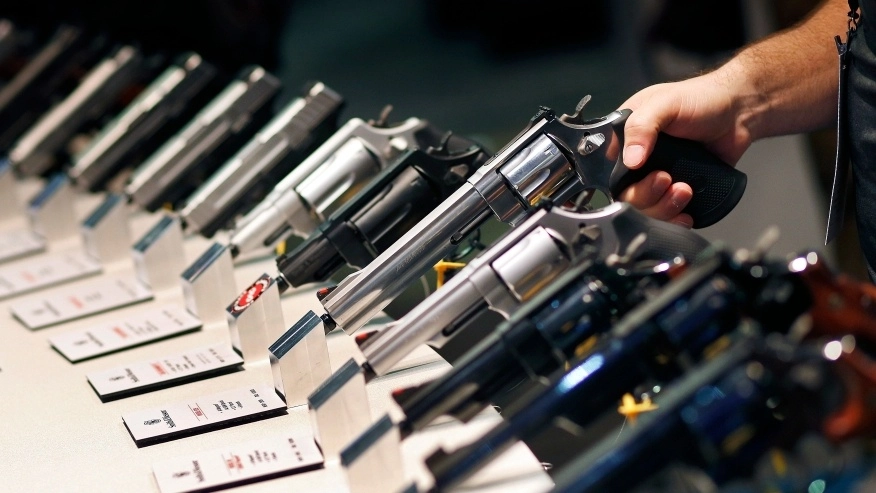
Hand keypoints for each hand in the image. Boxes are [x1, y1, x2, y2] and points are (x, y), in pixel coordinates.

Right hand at [616, 73, 752, 227]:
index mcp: (627, 138)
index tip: (652, 174)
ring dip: (664, 207)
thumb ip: (642, 127)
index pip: (610, 170)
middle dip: (648, 196)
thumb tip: (630, 160)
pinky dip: (674, 219)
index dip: (624, 181)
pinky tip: (685, 213)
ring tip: (685, 191)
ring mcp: (658, 176)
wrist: (739, 113)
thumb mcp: (665, 103)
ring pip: (647, 208)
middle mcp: (639, 160)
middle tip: (668, 180)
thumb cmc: (701, 99)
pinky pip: (668, 213)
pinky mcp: (678, 189)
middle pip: (628, 195)